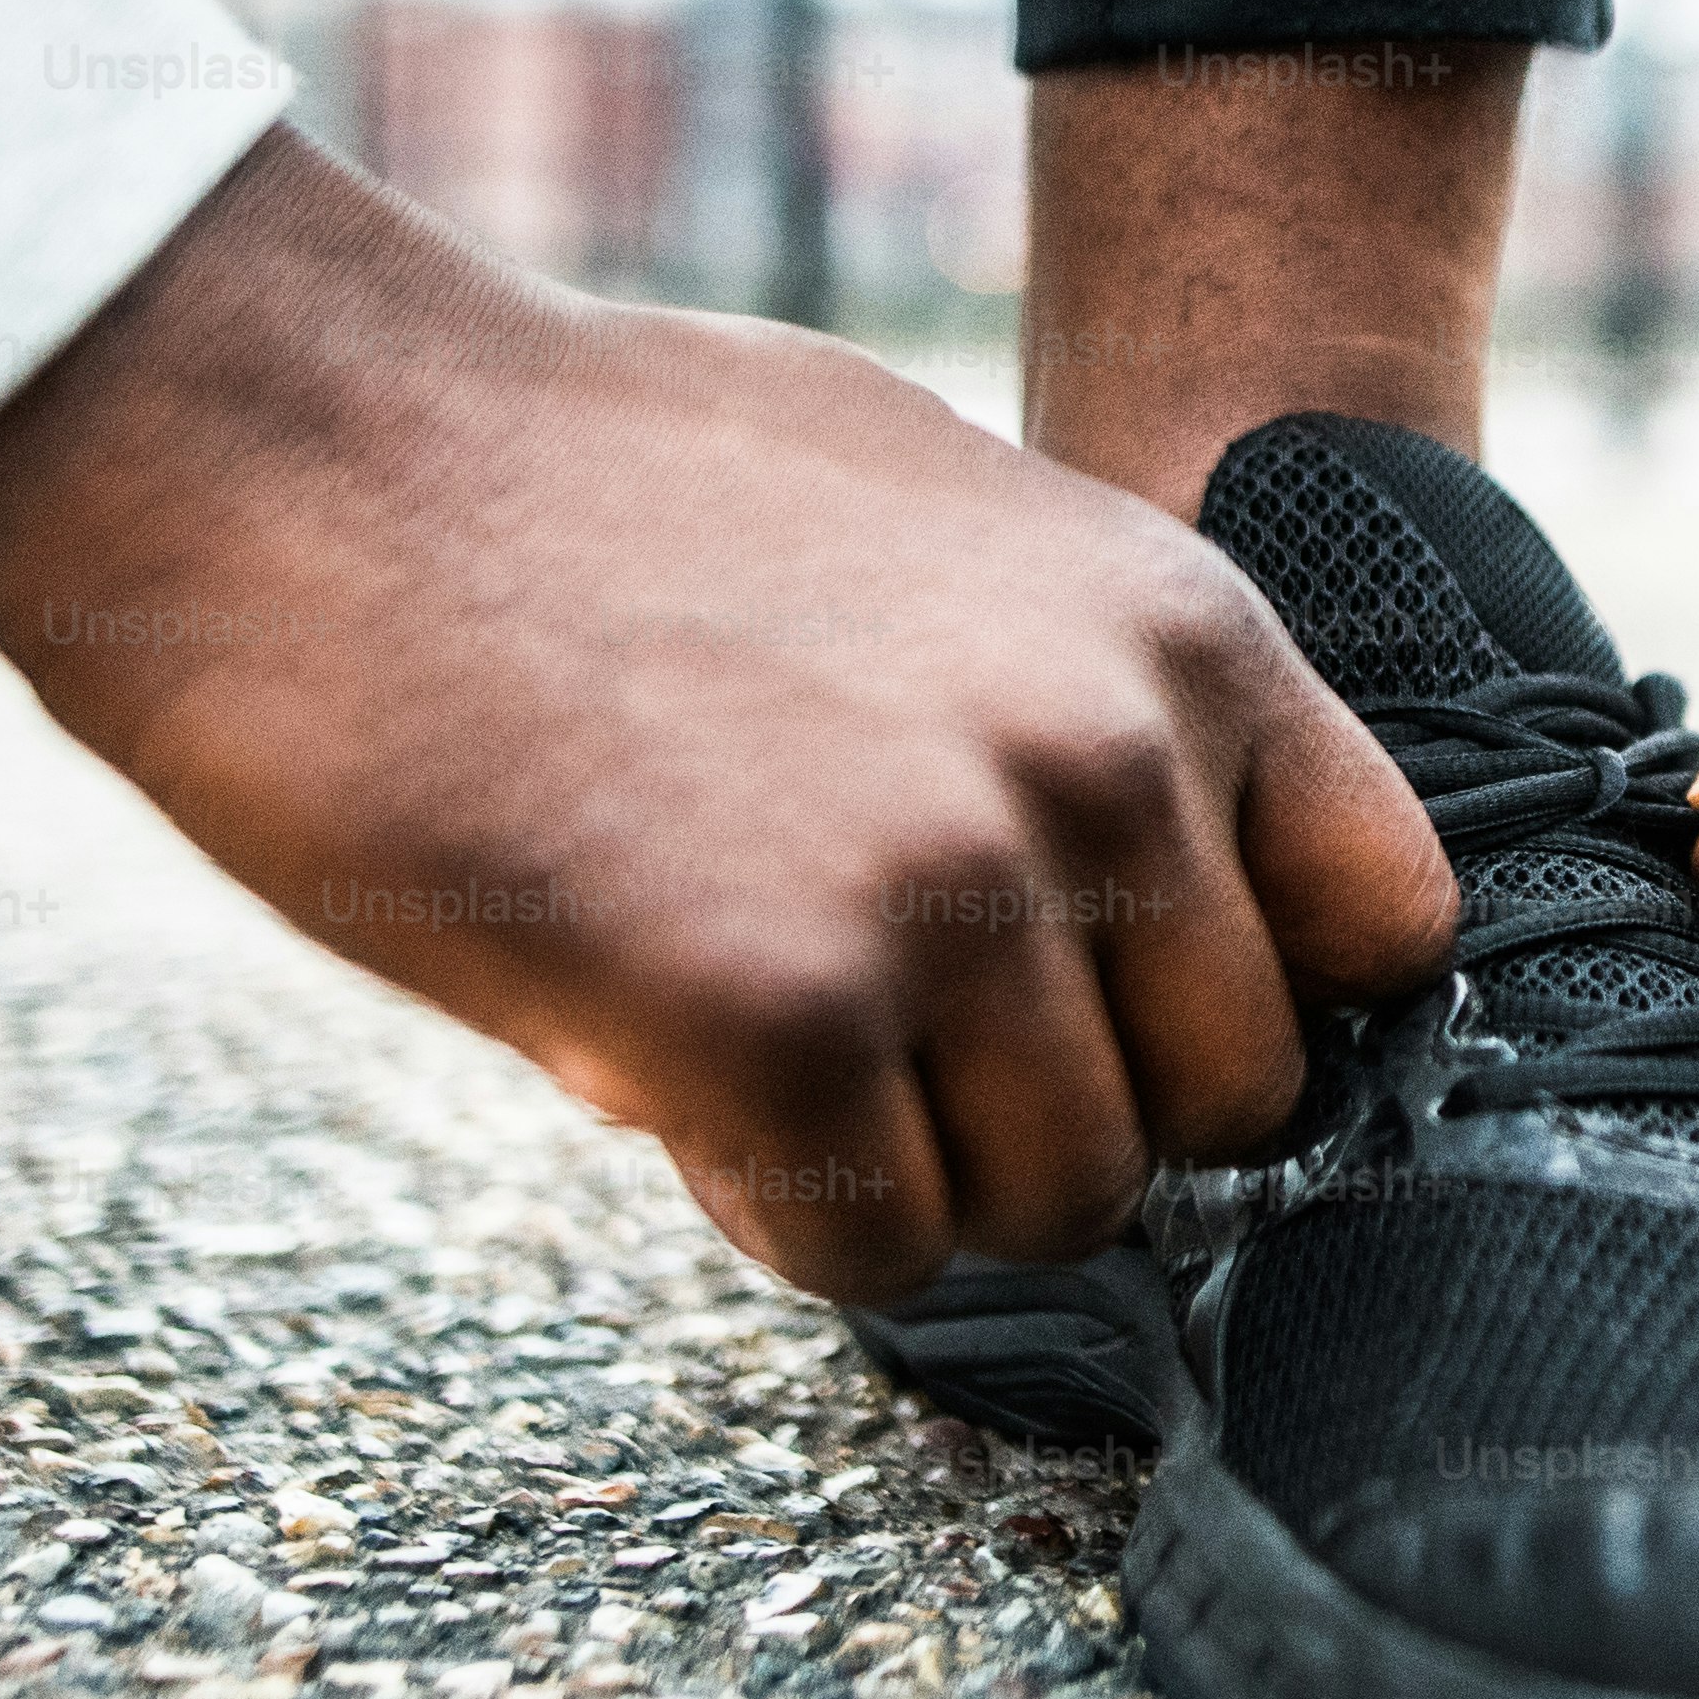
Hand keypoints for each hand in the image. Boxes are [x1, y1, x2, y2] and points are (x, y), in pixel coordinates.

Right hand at [0, 132, 1452, 1298]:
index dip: (1250, 996)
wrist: (313, 451)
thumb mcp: (941, 525)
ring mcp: (952, 893)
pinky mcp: (774, 1017)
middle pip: (1230, 1099)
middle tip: (904, 1042)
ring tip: (771, 1042)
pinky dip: (782, 1209)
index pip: (1385, 928)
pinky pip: (875, 1248)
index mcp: (1181, 633)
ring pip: (1062, 1201)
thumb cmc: (594, 486)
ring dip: (925, 1171)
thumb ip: (1083, 705)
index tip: (1119, 998)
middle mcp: (1110, 764)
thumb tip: (1151, 905)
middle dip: (1075, 1102)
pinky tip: (674, 1073)